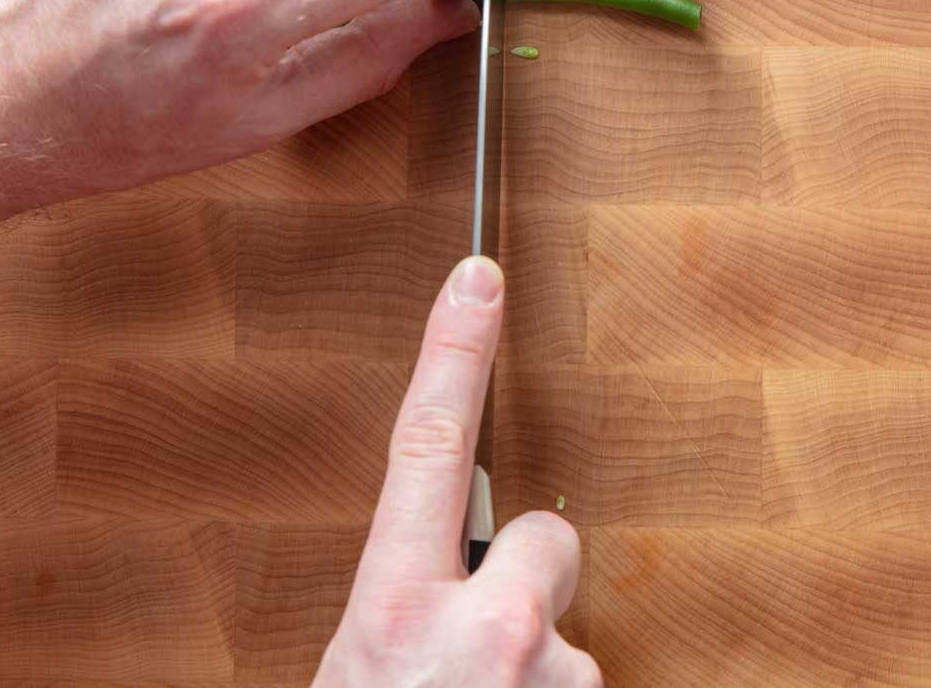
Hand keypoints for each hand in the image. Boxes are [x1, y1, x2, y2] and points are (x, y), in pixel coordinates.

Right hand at [315, 257, 599, 686]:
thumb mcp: (351, 673)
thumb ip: (396, 613)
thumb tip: (424, 593)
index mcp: (395, 613)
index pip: (428, 444)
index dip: (455, 351)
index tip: (478, 281)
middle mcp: (488, 636)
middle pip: (546, 538)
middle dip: (527, 574)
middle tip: (482, 644)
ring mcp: (554, 676)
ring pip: (565, 629)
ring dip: (534, 666)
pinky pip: (579, 682)